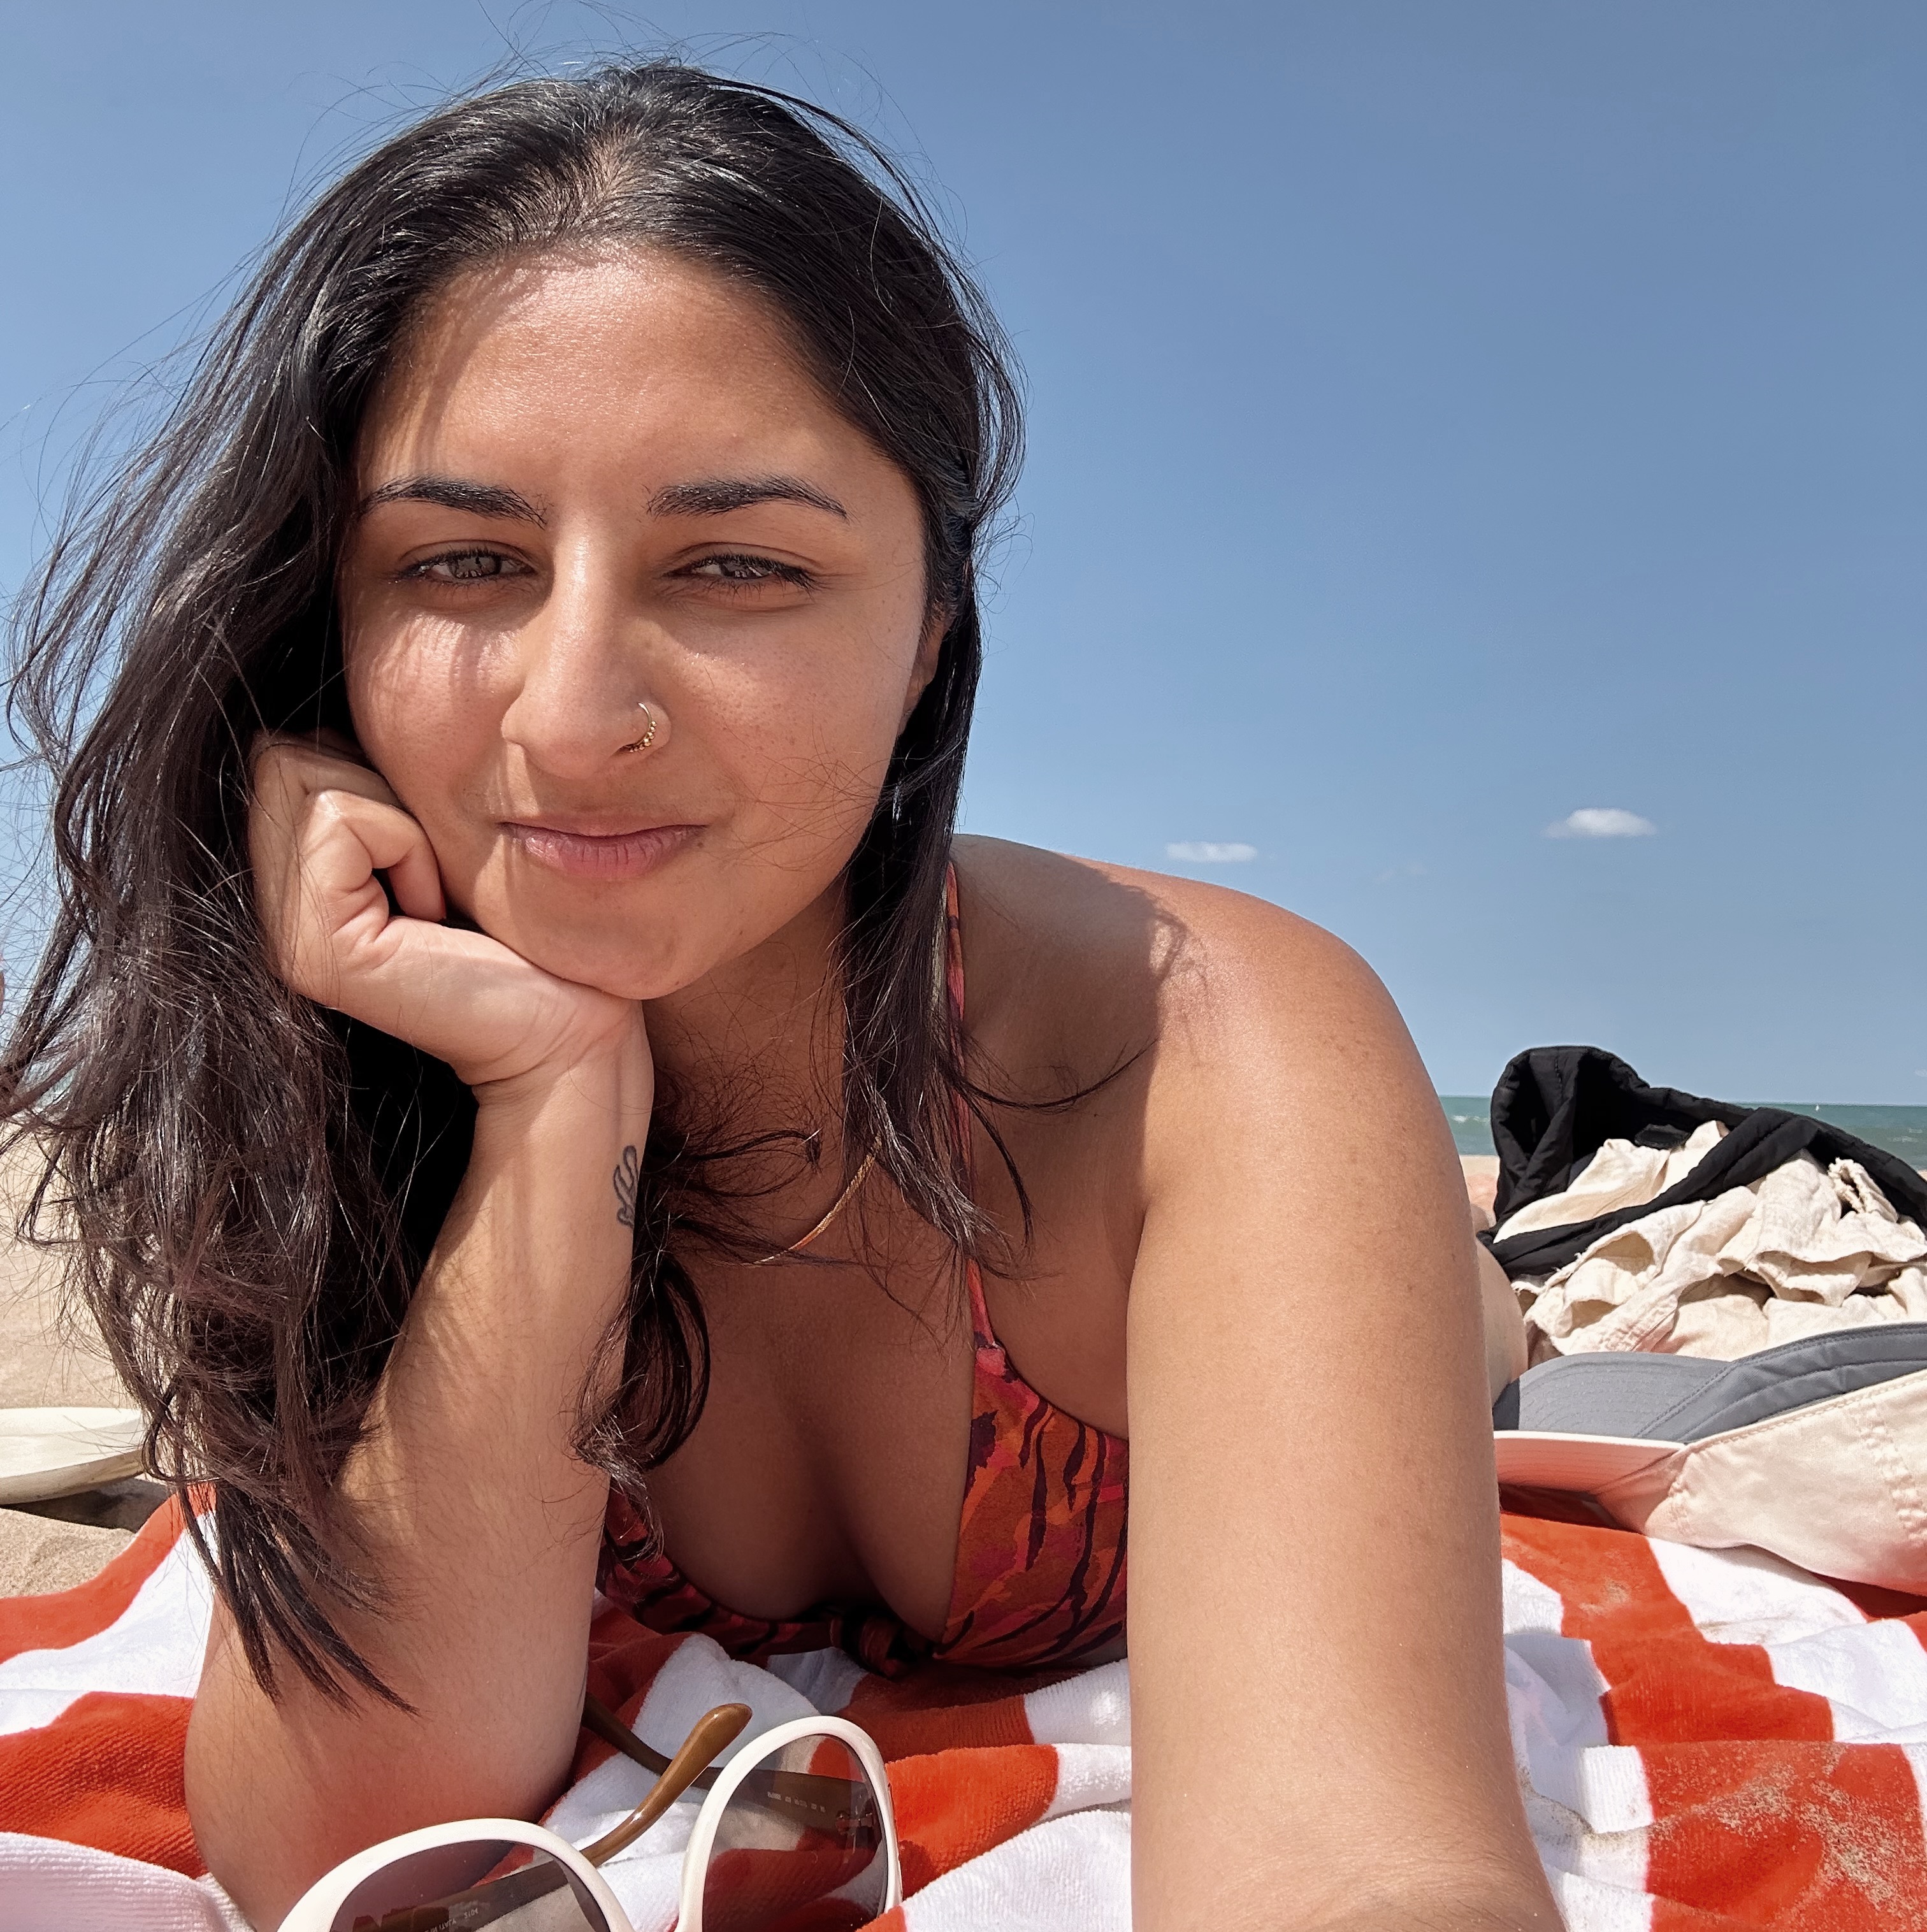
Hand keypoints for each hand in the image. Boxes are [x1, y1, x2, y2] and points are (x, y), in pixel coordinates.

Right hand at [249, 734, 642, 1091]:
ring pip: (302, 772)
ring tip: (434, 899)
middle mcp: (269, 910)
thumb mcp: (438, 833)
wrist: (570, 1028)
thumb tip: (337, 697)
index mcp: (291, 881)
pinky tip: (434, 917)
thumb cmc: (525, 928)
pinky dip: (406, 845)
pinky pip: (341, 816)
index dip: (371, 777)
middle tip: (430, 876)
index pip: (281, 750)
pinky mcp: (316, 949)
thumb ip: (373, 783)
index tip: (425, 857)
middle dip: (376, 791)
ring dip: (397, 819)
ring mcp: (283, 935)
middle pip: (281, 752)